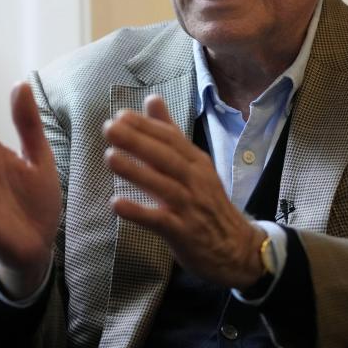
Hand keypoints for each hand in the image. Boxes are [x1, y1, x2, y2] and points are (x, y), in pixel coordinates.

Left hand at [103, 95, 265, 288]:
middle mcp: (196, 181)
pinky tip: (117, 204)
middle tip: (110, 129)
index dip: (146, 126)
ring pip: (163, 185)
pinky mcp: (185, 233)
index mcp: (197, 162)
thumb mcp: (194, 166)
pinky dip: (139, 212)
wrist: (237, 248)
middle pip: (166, 158)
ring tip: (110, 157)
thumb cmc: (207, 203)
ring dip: (136, 171)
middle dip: (138, 141)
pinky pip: (160, 221)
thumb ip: (171, 134)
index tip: (120, 115)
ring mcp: (191, 207)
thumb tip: (152, 99)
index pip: (171, 139)